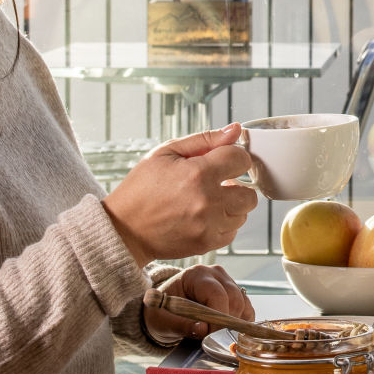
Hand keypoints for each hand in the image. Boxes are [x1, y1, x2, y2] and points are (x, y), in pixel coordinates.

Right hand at [101, 124, 258, 263]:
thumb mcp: (165, 153)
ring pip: (243, 213)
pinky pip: (232, 232)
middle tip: (217, 183)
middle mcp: (208, 201)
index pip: (241, 159)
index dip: (233, 157)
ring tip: (208, 200)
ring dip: (231, 205)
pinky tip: (205, 216)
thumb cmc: (141, 188)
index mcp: (198, 173)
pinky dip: (224, 223)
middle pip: (250, 192)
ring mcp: (208, 225)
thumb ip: (204, 140)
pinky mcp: (206, 244)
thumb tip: (236, 129)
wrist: (123, 229)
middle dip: (237, 184)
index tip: (222, 161)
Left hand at [143, 264, 254, 343]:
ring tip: (216, 334)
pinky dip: (241, 322)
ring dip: (234, 323)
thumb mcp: (164, 321)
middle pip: (234, 299)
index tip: (210, 336)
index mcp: (196, 275)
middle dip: (226, 323)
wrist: (165, 310)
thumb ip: (181, 325)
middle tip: (211, 338)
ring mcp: (227, 282)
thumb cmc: (162, 313)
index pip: (216, 294)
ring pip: (243, 305)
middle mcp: (215, 274)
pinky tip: (226, 330)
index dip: (217, 317)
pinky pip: (247, 309)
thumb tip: (203, 329)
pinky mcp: (235, 294)